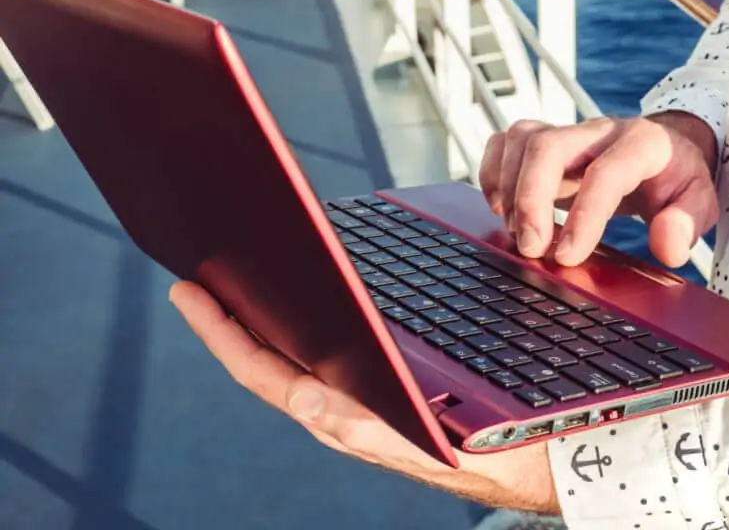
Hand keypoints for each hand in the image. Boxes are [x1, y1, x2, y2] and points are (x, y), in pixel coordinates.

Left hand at [169, 280, 559, 513]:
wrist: (531, 459)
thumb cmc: (484, 452)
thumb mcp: (426, 438)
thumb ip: (363, 425)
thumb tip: (304, 398)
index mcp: (339, 417)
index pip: (260, 371)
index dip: (220, 333)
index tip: (187, 294)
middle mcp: (339, 407)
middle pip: (267, 360)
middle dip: (230, 321)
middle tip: (199, 279)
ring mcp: (358, 397)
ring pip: (294, 355)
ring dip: (263, 321)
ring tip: (242, 285)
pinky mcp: (382, 387)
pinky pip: (327, 352)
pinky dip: (305, 325)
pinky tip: (310, 305)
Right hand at [479, 111, 718, 267]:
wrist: (666, 149)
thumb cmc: (676, 180)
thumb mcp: (699, 202)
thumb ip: (687, 223)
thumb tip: (667, 245)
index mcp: (642, 143)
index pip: (607, 172)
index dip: (585, 216)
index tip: (567, 257)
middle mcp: (598, 131)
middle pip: (548, 146)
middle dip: (530, 200)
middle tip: (531, 249)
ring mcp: (567, 132)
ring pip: (521, 139)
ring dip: (509, 189)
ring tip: (518, 234)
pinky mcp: (544, 141)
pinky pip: (504, 141)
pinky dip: (492, 174)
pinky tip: (501, 209)